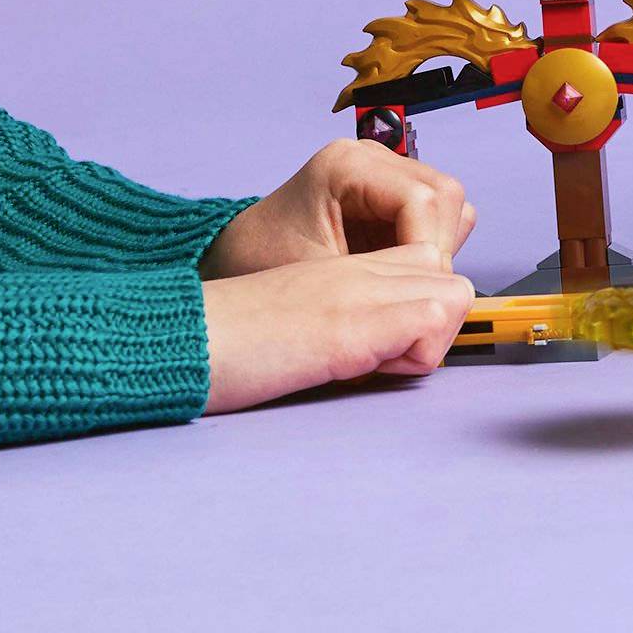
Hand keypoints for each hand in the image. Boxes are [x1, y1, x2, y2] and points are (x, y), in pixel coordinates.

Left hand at [199, 141, 475, 277]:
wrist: (242, 253)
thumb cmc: (265, 259)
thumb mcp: (318, 275)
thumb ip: (379, 280)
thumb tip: (435, 300)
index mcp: (349, 165)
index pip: (423, 199)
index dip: (429, 249)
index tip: (418, 290)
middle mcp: (371, 157)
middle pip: (445, 194)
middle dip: (439, 246)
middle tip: (417, 290)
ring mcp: (384, 171)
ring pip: (447, 202)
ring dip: (438, 244)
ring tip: (407, 281)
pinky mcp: (390, 191)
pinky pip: (435, 213)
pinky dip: (429, 243)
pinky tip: (402, 270)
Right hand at [200, 243, 477, 411]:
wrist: (178, 338)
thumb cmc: (225, 342)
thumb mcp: (299, 316)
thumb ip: (343, 320)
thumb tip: (382, 352)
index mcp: (343, 265)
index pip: (425, 264)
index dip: (423, 307)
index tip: (387, 346)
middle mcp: (358, 268)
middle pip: (450, 275)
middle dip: (437, 323)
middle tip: (388, 359)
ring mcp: (359, 289)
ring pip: (454, 294)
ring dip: (430, 339)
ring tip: (376, 365)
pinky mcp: (352, 322)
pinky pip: (433, 321)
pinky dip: (418, 355)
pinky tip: (367, 369)